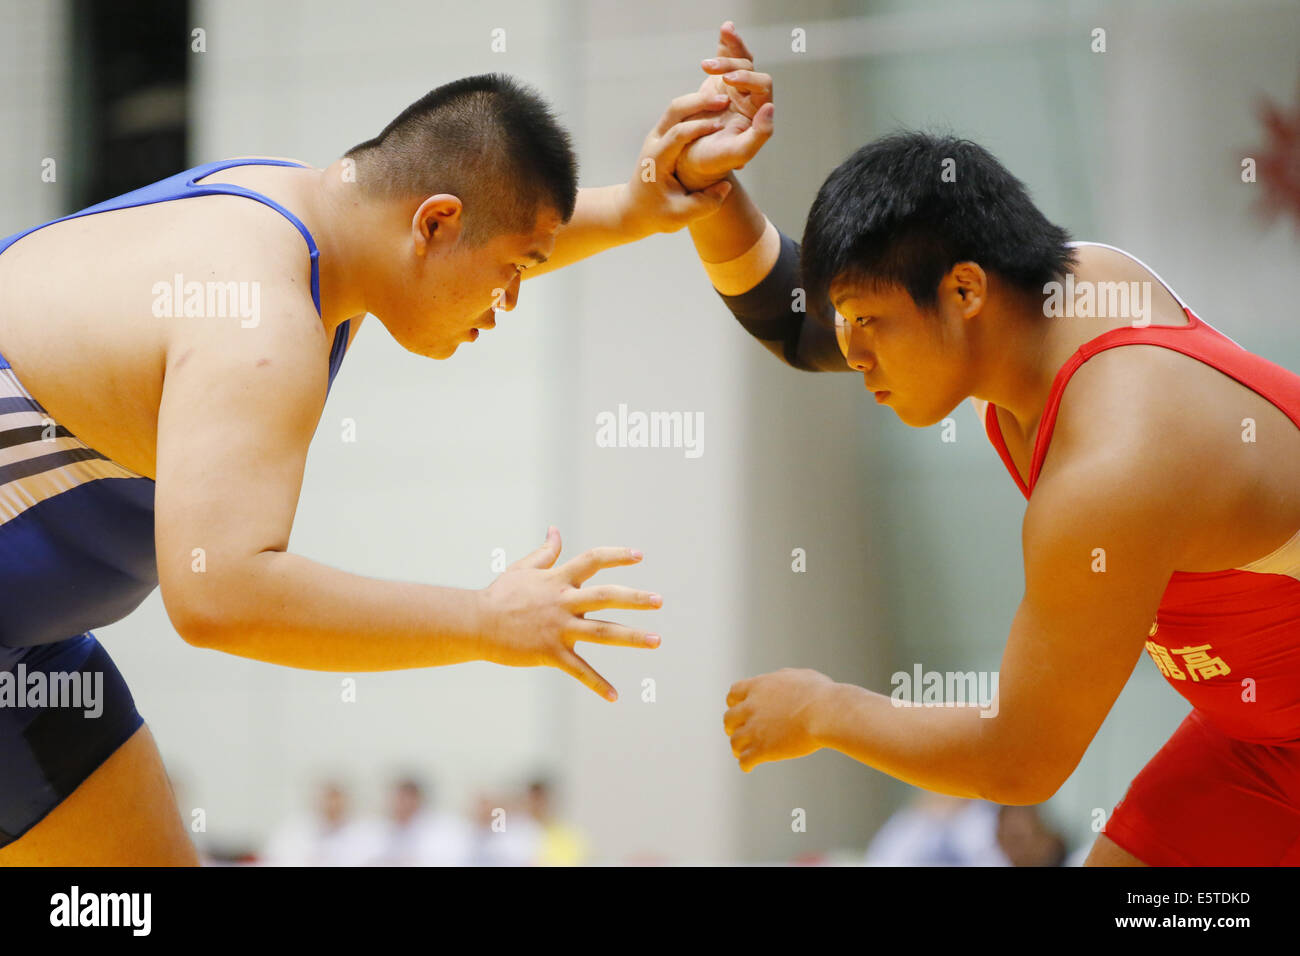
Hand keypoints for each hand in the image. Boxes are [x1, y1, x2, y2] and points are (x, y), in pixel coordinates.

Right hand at [479, 527, 661, 700]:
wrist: (476, 623)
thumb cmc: (500, 595)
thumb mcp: (524, 569)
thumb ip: (546, 552)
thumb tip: (556, 530)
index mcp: (558, 579)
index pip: (593, 560)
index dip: (617, 556)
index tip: (639, 556)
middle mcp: (563, 601)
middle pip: (606, 596)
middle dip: (635, 598)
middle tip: (659, 600)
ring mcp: (558, 628)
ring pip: (602, 632)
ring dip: (632, 637)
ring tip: (656, 640)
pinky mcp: (550, 652)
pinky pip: (579, 670)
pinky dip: (597, 684)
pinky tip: (614, 696)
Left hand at [618, 90, 736, 236]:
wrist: (635, 209)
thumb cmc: (656, 214)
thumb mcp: (679, 217)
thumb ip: (704, 204)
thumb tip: (726, 186)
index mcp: (656, 159)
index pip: (678, 134)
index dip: (700, 128)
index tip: (722, 127)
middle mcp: (654, 142)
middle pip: (675, 110)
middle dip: (699, 102)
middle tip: (725, 100)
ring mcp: (657, 137)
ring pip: (676, 108)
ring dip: (699, 101)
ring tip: (724, 101)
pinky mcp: (664, 136)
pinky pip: (680, 115)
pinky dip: (697, 109)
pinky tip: (717, 111)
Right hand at [676, 21, 774, 192]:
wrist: (692, 159)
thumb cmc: (716, 159)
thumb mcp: (738, 154)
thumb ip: (760, 135)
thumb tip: (770, 108)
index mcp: (758, 111)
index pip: (762, 85)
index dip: (748, 79)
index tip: (729, 82)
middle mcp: (750, 96)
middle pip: (749, 68)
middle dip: (730, 66)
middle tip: (709, 70)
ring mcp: (734, 87)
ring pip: (739, 59)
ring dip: (726, 53)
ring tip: (707, 63)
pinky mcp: (719, 80)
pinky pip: (726, 57)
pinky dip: (726, 44)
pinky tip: (725, 30)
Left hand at [724, 668, 835, 771]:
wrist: (826, 713)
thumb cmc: (820, 694)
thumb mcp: (799, 676)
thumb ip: (783, 678)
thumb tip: (779, 680)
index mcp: (759, 687)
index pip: (733, 693)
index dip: (734, 703)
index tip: (737, 709)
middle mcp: (751, 707)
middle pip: (729, 719)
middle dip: (732, 726)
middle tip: (736, 732)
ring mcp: (755, 729)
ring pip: (735, 741)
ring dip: (737, 747)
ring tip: (741, 753)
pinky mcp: (762, 749)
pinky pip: (745, 760)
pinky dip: (745, 764)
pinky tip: (749, 767)